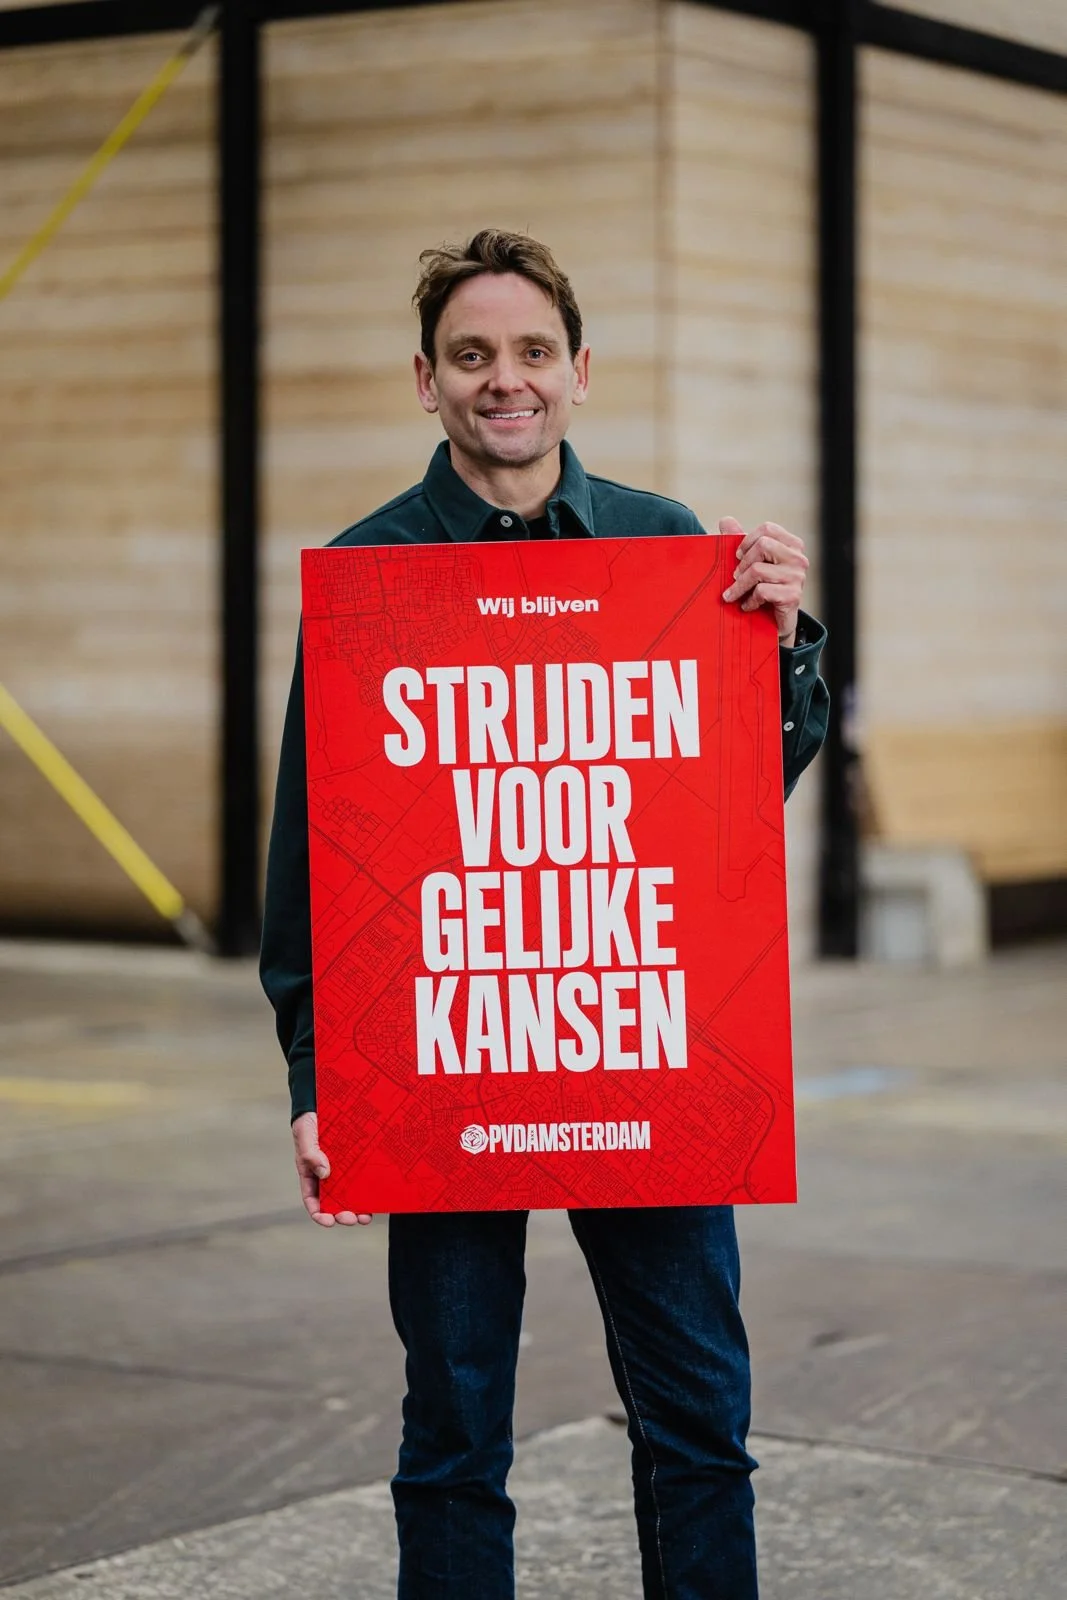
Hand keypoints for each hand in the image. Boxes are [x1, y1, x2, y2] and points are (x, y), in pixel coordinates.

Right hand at [291, 1111, 371, 1227]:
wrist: (324, 1105)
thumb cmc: (309, 1122)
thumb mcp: (305, 1136)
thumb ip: (310, 1154)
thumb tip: (325, 1174)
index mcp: (310, 1175)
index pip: (312, 1201)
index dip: (320, 1215)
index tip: (329, 1222)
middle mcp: (327, 1177)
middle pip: (333, 1204)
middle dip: (342, 1214)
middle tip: (353, 1218)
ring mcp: (342, 1172)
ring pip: (349, 1196)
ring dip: (357, 1209)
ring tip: (366, 1217)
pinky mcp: (355, 1163)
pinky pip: (361, 1180)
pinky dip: (367, 1191)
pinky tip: (376, 1198)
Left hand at [719, 517, 808, 648]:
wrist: (774, 623)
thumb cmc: (762, 587)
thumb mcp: (749, 562)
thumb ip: (738, 540)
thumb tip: (725, 519)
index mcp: (791, 545)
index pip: (768, 529)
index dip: (747, 541)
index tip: (737, 557)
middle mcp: (798, 559)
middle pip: (763, 545)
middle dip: (743, 563)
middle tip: (735, 577)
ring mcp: (797, 578)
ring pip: (758, 570)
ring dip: (740, 585)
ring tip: (733, 595)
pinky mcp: (792, 596)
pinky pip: (762, 591)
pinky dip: (749, 600)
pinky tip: (747, 606)